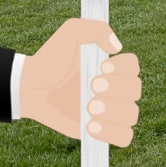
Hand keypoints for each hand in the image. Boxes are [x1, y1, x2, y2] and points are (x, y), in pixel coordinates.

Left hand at [18, 19, 140, 146]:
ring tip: (89, 108)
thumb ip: (95, 28)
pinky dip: (113, 134)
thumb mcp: (70, 33)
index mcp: (113, 67)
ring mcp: (110, 111)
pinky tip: (91, 126)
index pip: (134, 67)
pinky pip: (124, 138)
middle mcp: (116, 89)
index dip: (123, 68)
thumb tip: (116, 47)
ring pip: (132, 115)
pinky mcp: (101, 131)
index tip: (101, 67)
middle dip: (116, 90)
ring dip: (114, 111)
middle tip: (91, 87)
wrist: (30, 87)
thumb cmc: (50, 59)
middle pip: (135, 91)